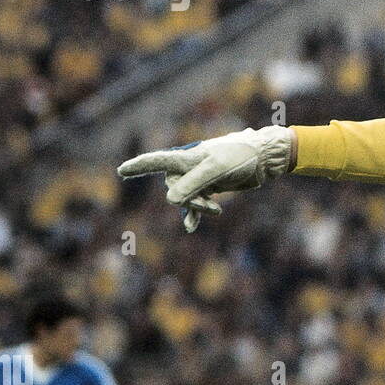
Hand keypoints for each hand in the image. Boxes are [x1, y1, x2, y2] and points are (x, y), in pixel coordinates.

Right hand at [117, 126, 293, 231]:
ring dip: (196, 207)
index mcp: (187, 157)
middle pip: (173, 188)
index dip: (139, 167)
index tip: (121, 170)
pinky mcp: (210, 187)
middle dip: (188, 200)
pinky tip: (191, 226)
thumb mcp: (216, 170)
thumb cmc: (241, 157)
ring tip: (215, 210)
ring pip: (185, 198)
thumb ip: (193, 184)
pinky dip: (195, 214)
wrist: (263, 160)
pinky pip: (195, 203)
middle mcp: (189, 166)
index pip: (157, 161)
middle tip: (211, 205)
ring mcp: (199, 177)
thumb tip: (171, 200)